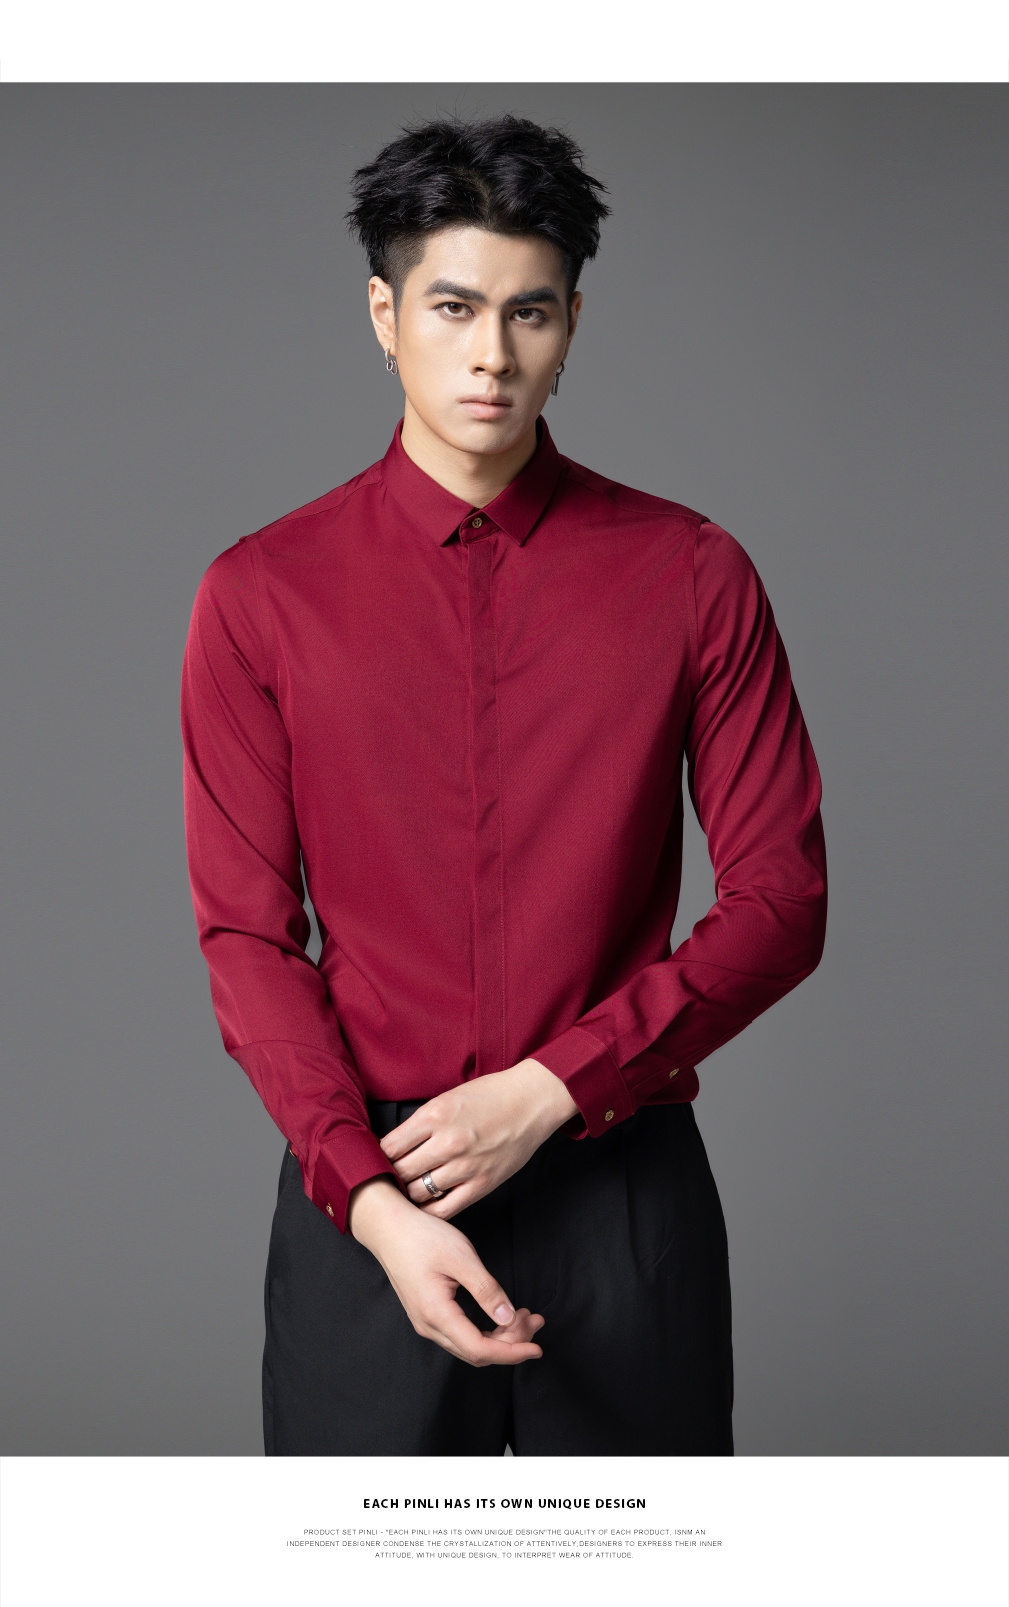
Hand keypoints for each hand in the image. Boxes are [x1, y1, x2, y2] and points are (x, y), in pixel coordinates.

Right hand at [346, 1176, 544, 1365]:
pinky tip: (500, 1314)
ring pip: (469, 1345)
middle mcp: (429, 1326)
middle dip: (511, 1342)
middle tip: (535, 1321)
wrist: (388, 1227)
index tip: (536, 1349)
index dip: (511, 1353)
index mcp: (437, 1314)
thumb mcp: (461, 1258)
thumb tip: (508, 1318)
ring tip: (523, 1316)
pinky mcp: (427, 1313)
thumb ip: (486, 1290)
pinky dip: (485, 1329)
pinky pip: (461, 1334)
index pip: (480, 1349)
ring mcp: (426, 1322)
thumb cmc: (421, 1237)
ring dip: (500, 1336)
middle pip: (476, 1352)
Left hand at [378, 1058, 578, 1220]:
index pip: (390, 1147)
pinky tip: (427, 1203)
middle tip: (387, 1179)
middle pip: (401, 1171)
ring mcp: (466, 1166)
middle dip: (391, 1176)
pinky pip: (445, 1208)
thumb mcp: (447, 1098)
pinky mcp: (482, 1184)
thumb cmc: (489, 1095)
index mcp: (435, 1115)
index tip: (377, 1160)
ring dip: (409, 1193)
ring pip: (419, 1192)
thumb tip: (393, 1146)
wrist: (531, 1101)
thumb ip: (421, 1122)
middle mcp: (447, 1142)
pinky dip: (431, 1209)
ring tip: (406, 1190)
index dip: (379, 1156)